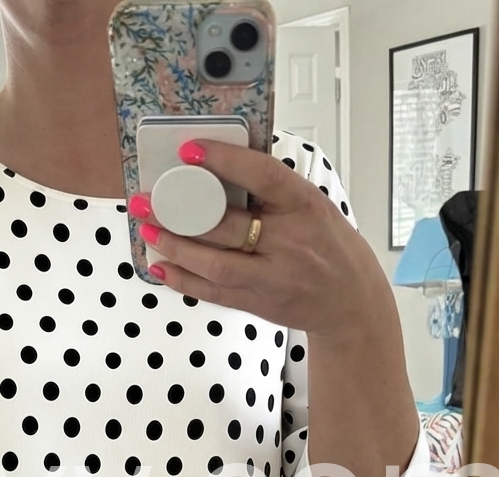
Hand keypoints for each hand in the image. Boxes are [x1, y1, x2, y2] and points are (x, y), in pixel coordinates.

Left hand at [130, 139, 392, 342]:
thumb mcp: (314, 208)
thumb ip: (273, 194)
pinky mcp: (259, 304)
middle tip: (149, 200)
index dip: (225, 161)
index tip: (190, 150)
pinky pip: (214, 292)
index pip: (263, 176)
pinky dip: (184, 281)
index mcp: (306, 206)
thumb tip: (219, 172)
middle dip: (181, 213)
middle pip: (229, 227)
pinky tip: (161, 267)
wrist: (350, 303)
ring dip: (176, 247)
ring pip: (216, 264)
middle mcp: (291, 242)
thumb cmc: (329, 247)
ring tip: (147, 231)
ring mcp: (274, 277)